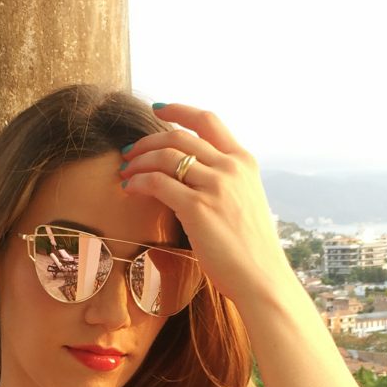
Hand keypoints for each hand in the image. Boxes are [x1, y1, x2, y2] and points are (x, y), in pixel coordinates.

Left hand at [118, 103, 291, 305]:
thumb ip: (224, 182)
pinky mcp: (198, 208)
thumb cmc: (250, 249)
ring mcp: (215, 186)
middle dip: (147, 141)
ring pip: (166, 157)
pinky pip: (158, 183)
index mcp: (244, 162)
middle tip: (129, 153)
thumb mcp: (245, 201)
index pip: (208, 121)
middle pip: (179, 136)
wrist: (261, 278)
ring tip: (125, 173)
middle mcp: (230, 167)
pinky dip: (138, 183)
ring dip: (139, 161)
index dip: (179, 110)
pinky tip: (129, 189)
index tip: (157, 109)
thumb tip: (192, 177)